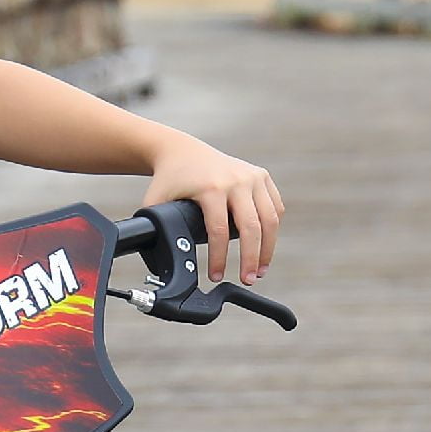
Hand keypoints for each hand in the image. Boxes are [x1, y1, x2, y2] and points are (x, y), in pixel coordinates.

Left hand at [143, 138, 283, 280]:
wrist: (182, 151)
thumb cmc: (170, 180)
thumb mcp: (156, 202)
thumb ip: (155, 228)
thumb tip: (156, 259)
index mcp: (211, 188)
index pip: (220, 231)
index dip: (219, 258)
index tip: (216, 276)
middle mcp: (236, 180)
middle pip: (252, 228)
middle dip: (251, 259)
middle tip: (248, 280)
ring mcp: (252, 176)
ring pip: (270, 220)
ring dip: (268, 249)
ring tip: (260, 270)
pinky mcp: (262, 175)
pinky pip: (275, 207)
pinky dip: (272, 228)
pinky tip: (265, 244)